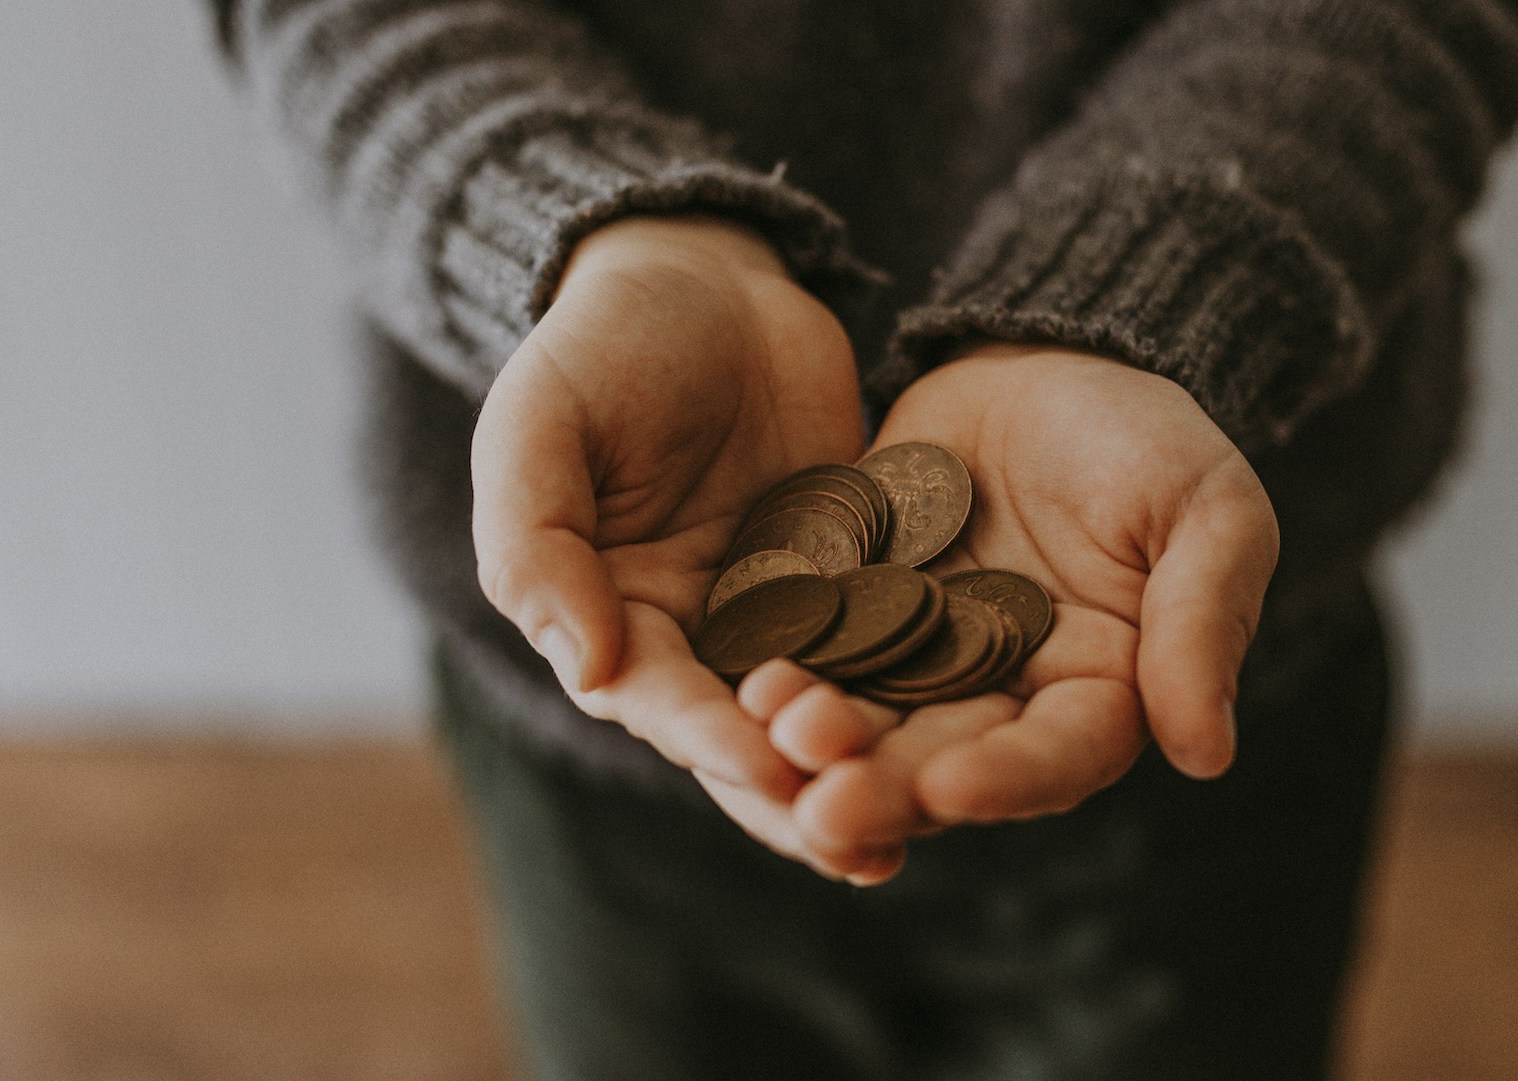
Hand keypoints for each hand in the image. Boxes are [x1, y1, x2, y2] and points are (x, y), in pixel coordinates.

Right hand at [470, 215, 868, 858]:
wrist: (702, 273)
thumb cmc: (601, 343)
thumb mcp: (541, 424)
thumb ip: (540, 543)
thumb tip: (589, 670)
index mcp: (610, 616)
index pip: (661, 701)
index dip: (711, 738)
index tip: (769, 768)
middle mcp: (696, 635)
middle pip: (747, 736)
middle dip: (800, 792)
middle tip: (862, 844)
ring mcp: (781, 611)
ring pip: (824, 709)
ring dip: (864, 768)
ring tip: (920, 824)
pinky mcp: (855, 576)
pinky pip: (888, 641)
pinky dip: (920, 690)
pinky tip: (976, 729)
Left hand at [745, 344, 1279, 879]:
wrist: (1043, 358)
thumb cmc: (1148, 435)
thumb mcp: (1207, 511)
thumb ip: (1201, 623)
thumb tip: (1207, 755)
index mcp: (1099, 692)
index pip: (1057, 756)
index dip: (1006, 780)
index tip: (948, 788)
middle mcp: (1002, 696)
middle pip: (944, 761)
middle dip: (885, 786)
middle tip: (822, 806)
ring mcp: (917, 658)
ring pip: (867, 720)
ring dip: (819, 743)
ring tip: (773, 736)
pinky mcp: (849, 609)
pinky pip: (811, 648)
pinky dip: (779, 668)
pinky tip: (740, 680)